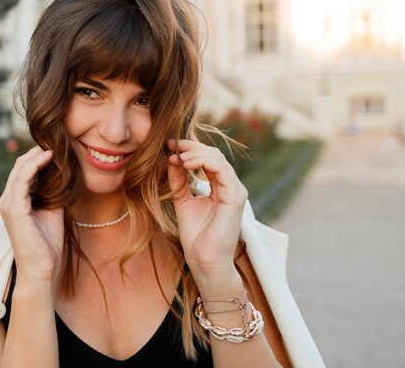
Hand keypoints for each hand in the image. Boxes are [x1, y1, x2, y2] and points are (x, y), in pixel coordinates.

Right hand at [0, 146, 63, 286]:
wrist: (43, 269)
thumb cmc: (48, 244)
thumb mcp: (54, 210)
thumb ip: (54, 192)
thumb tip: (65, 173)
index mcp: (15, 200)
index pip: (23, 170)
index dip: (38, 156)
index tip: (57, 146)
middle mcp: (8, 200)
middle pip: (20, 166)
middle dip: (37, 152)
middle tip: (57, 142)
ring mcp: (8, 204)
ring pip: (19, 170)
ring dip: (36, 156)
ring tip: (54, 147)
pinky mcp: (14, 210)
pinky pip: (21, 180)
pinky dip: (34, 166)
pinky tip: (48, 158)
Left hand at [167, 140, 246, 279]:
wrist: (203, 259)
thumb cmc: (196, 235)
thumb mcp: (182, 201)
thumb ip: (179, 181)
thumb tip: (171, 160)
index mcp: (221, 187)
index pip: (208, 159)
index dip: (189, 149)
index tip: (169, 145)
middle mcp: (231, 186)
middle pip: (214, 155)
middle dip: (191, 147)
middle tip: (171, 145)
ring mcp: (235, 191)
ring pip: (218, 159)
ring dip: (195, 154)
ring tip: (177, 157)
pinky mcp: (235, 197)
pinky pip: (222, 171)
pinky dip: (203, 163)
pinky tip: (186, 165)